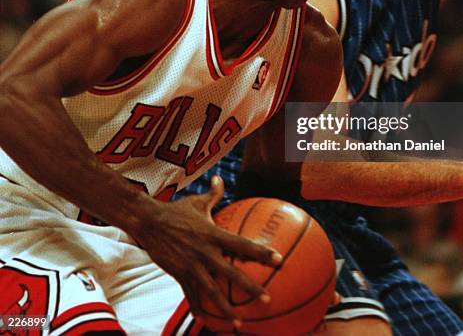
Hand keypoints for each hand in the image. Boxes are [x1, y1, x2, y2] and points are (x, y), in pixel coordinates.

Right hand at [135, 176, 281, 326]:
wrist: (149, 222)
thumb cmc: (176, 211)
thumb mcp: (197, 201)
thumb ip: (214, 193)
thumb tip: (220, 177)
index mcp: (213, 234)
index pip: (242, 244)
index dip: (260, 251)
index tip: (278, 259)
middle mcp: (205, 252)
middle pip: (232, 273)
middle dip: (250, 287)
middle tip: (267, 298)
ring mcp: (192, 265)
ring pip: (212, 291)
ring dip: (226, 308)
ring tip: (240, 322)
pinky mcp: (179, 274)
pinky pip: (191, 294)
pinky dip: (198, 307)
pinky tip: (206, 320)